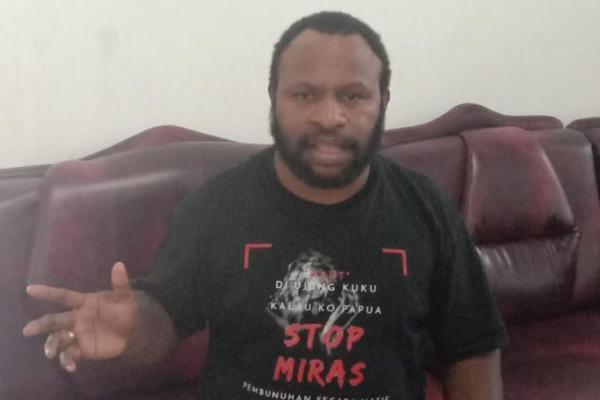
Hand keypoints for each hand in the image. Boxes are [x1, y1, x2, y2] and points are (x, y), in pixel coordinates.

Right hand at [22, 262, 136, 372]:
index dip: (48, 292)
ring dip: (51, 345)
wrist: (133, 332)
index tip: (30, 289)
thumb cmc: (124, 311)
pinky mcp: (81, 349)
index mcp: (83, 303)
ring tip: (50, 353)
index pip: (63, 296)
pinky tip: (71, 367)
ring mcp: (77, 335)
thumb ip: (121, 283)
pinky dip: (67, 361)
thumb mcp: (125, 297)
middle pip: (55, 320)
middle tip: (28, 330)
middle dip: (41, 324)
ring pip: (58, 339)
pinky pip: (69, 355)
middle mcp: (76, 318)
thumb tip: (119, 264)